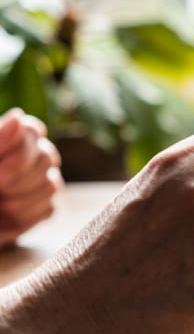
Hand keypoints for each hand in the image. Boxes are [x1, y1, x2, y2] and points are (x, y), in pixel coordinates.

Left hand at [0, 108, 62, 245]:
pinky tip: (3, 216)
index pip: (32, 131)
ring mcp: (42, 179)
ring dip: (17, 200)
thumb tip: (18, 116)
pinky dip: (23, 216)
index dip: (18, 153)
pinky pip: (47, 208)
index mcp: (14, 134)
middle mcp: (34, 153)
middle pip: (46, 158)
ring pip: (50, 185)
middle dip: (16, 179)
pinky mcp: (44, 205)